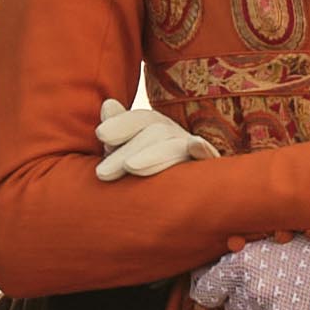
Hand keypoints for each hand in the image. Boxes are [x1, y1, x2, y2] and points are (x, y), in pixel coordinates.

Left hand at [93, 93, 211, 180]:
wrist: (179, 205)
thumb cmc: (142, 174)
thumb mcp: (125, 153)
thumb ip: (117, 131)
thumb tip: (108, 104)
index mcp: (155, 127)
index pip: (139, 120)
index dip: (121, 124)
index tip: (100, 134)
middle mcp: (175, 134)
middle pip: (154, 133)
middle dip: (126, 151)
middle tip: (102, 173)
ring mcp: (192, 150)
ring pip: (174, 146)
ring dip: (153, 155)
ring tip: (131, 167)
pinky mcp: (207, 167)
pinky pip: (208, 155)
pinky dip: (203, 149)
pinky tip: (195, 145)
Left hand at [188, 233, 309, 309]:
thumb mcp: (280, 235)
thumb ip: (250, 252)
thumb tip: (221, 273)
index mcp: (243, 260)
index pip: (207, 289)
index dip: (216, 289)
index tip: (223, 290)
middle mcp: (252, 286)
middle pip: (235, 308)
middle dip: (252, 299)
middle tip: (282, 282)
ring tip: (302, 291)